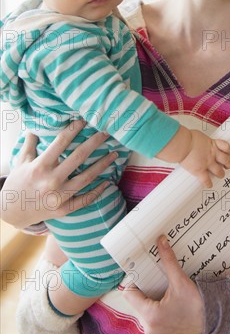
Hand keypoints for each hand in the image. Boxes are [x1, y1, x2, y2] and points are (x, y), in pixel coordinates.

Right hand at [0, 120, 117, 227]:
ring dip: (102, 164)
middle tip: (107, 132)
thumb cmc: (18, 182)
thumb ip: (30, 142)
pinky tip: (108, 181)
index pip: (60, 143)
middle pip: (78, 157)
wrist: (11, 213)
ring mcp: (59, 196)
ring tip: (114, 154)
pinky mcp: (63, 209)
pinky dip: (97, 191)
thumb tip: (36, 123)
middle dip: (95, 142)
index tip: (85, 120)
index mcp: (40, 166)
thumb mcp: (22, 160)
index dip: (74, 129)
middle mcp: (51, 180)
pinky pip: (84, 200)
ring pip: (86, 177)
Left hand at [124, 235, 204, 333]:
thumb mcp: (181, 282)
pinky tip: (168, 301)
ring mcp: (154, 332)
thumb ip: (169, 261)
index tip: (144, 273)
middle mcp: (149, 327)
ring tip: (163, 289)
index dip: (135, 281)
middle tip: (156, 278)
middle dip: (146, 288)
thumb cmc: (197, 308)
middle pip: (137, 301)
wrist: (212, 323)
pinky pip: (152, 317)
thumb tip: (161, 242)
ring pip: (144, 309)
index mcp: (150, 315)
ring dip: (152, 298)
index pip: (129, 293)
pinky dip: (157, 307)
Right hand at [181, 131, 229, 187]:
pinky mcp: (200, 170)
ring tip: (220, 175)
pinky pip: (206, 180)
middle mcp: (212, 154)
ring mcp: (207, 163)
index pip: (225, 147)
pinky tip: (208, 185)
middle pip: (226, 161)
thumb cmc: (187, 138)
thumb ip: (201, 141)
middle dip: (228, 164)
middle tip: (227, 165)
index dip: (228, 151)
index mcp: (212, 144)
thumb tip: (195, 141)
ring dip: (221, 174)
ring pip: (219, 171)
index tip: (227, 153)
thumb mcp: (198, 136)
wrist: (183, 144)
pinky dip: (208, 183)